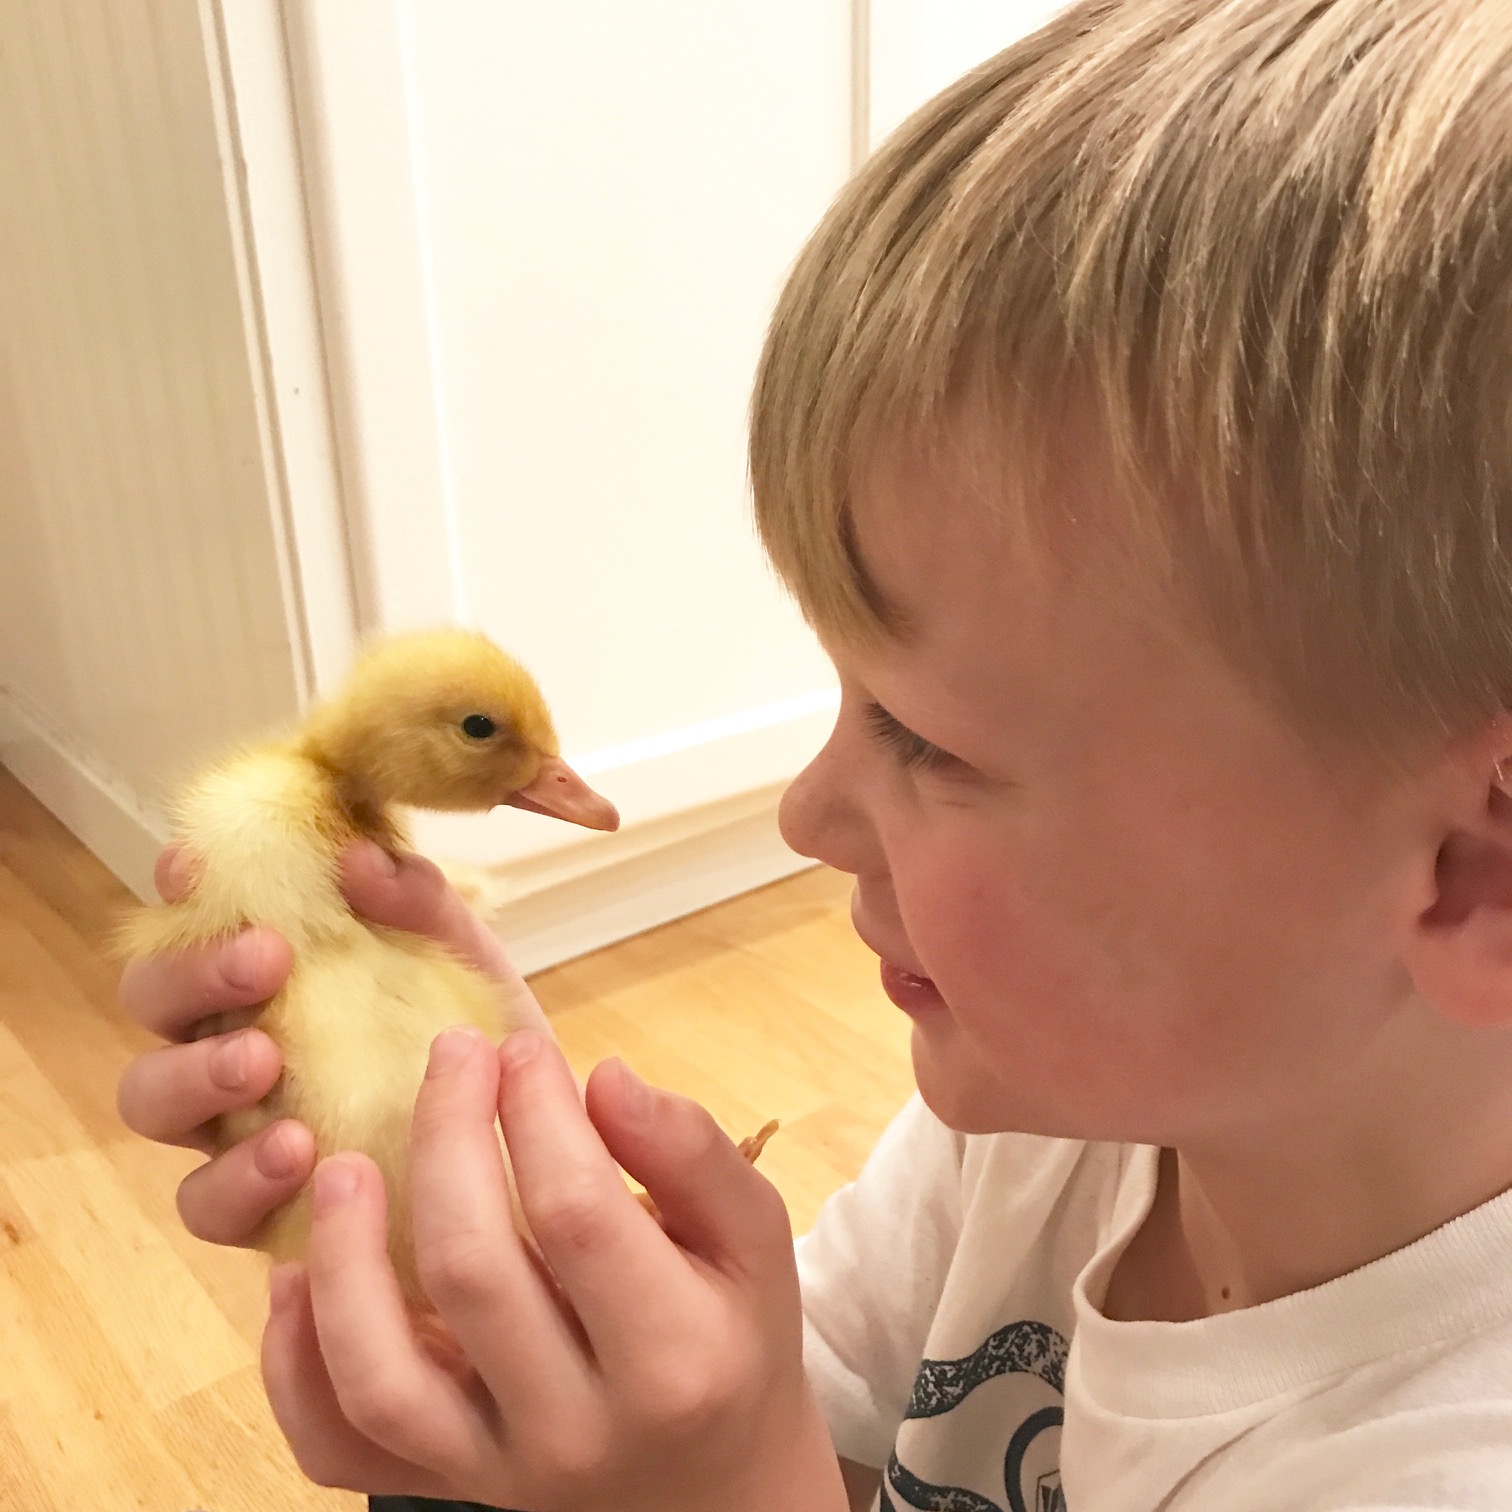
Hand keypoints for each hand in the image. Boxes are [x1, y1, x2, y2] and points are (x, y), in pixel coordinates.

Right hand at [116, 839, 549, 1245]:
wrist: (533, 1155)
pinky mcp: (257, 1204)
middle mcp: (232, 1034)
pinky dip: (237, 1178)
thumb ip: (420, 903)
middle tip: (266, 958)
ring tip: (264, 1062)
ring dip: (194, 1073)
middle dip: (191, 971)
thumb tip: (360, 854)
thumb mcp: (468, 963)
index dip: (185, 885)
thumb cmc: (480, 1042)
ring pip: (151, 1096)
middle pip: (155, 996)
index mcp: (271, 965)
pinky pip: (206, 1201)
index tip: (198, 866)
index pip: (200, 911)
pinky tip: (297, 1152)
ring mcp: (233, 1122)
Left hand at [261, 1028, 847, 1511]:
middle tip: (452, 1054)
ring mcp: (496, 1472)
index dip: (538, 1113)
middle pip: (472, 1272)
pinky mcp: (440, 1487)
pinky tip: (290, 1278)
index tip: (524, 1049)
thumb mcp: (755, 1238)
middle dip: (447, 1138)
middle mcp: (577, 1429)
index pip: (576, 1213)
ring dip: (343, 1258)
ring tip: (340, 1162)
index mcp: (674, 1356)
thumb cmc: (734, 1337)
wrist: (717, 1487)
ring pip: (380, 1377)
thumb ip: (692, 1152)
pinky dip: (294, 1365)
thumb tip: (604, 1076)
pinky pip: (339, 1444)